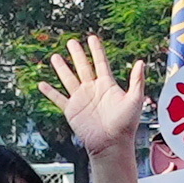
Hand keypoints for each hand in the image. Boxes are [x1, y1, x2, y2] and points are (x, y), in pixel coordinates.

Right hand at [42, 32, 144, 160]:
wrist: (111, 145)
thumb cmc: (125, 125)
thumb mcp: (134, 100)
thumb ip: (137, 81)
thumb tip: (141, 62)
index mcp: (107, 85)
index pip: (100, 62)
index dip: (96, 50)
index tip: (91, 38)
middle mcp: (93, 89)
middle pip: (83, 67)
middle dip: (77, 54)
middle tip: (71, 42)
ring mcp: (81, 99)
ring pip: (69, 79)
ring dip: (62, 68)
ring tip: (55, 57)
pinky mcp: (71, 110)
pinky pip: (58, 98)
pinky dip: (49, 91)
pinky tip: (42, 84)